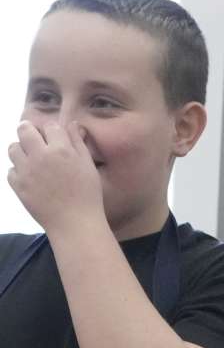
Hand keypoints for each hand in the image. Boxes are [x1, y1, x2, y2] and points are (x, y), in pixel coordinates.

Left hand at [7, 120, 104, 234]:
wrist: (74, 222)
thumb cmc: (87, 194)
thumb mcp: (88, 166)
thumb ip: (78, 143)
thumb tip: (73, 124)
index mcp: (61, 150)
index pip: (50, 127)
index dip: (53, 131)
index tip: (56, 138)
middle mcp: (40, 156)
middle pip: (24, 130)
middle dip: (29, 130)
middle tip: (35, 139)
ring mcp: (26, 171)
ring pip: (12, 148)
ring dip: (21, 149)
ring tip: (31, 158)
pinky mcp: (17, 185)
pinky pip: (11, 170)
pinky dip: (18, 171)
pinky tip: (30, 177)